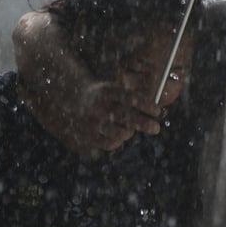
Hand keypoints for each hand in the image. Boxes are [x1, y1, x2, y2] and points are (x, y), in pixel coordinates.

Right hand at [12, 11, 162, 153]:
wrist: (67, 96)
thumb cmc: (98, 90)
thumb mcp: (112, 82)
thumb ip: (131, 85)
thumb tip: (153, 85)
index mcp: (106, 90)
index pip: (132, 98)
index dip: (147, 105)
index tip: (158, 110)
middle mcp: (99, 107)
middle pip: (129, 119)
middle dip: (146, 124)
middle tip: (156, 128)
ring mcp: (92, 123)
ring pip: (120, 134)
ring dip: (129, 132)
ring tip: (131, 127)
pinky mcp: (87, 136)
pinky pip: (109, 144)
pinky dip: (116, 141)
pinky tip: (117, 133)